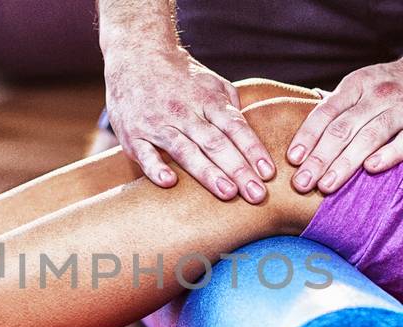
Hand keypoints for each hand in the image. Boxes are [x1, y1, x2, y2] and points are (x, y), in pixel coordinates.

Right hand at [104, 48, 275, 202]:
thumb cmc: (180, 76)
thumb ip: (231, 106)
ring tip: (228, 193)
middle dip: (238, 169)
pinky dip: (156, 168)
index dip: (253, 149)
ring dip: (208, 173)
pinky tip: (170, 182)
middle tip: (257, 195)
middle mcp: (184, 112)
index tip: (268, 173)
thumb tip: (250, 132)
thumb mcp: (211, 82)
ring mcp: (157, 123)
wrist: (135, 55)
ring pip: (185, 151)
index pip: (235, 127)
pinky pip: (145, 154)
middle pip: (215, 143)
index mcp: (207, 100)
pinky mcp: (133, 135)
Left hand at [286, 50, 402, 193]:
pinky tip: (371, 169)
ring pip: (371, 135)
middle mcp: (381, 93)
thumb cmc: (398, 83)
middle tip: (301, 184)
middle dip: (319, 158)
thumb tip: (305, 136)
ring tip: (326, 185)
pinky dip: (390, 153)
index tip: (292, 160)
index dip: (307, 136)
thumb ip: (340, 106)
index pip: (327, 112)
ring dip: (346, 162)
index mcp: (359, 84)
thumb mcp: (366, 83)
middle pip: (344, 128)